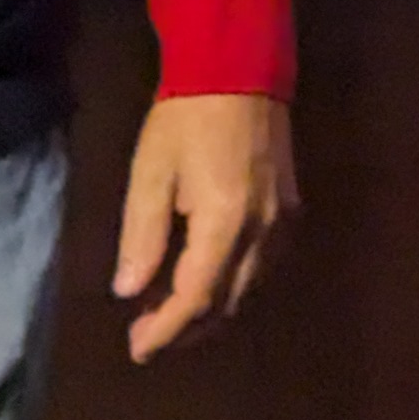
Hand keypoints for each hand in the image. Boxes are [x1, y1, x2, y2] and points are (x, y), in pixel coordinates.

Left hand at [113, 92, 297, 359]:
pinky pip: (261, 267)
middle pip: (226, 302)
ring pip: (248, 289)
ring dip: (210, 310)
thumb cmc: (185, 117)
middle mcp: (263, 232)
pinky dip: (232, 286)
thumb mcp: (150, 172)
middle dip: (186, 327)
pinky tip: (207, 282)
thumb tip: (129, 292)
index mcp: (225, 223)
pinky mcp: (290, 211)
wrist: (239, 70)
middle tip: (146, 336)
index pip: (195, 298)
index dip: (166, 330)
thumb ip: (142, 235)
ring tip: (170, 315)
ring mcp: (282, 222)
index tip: (137, 348)